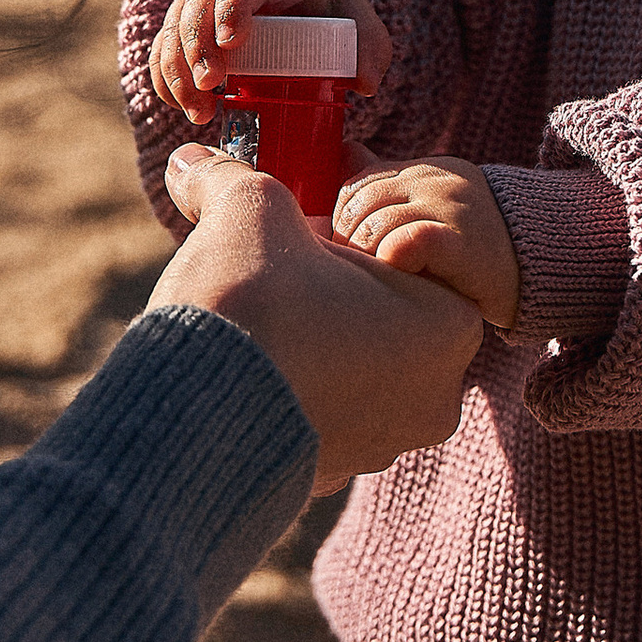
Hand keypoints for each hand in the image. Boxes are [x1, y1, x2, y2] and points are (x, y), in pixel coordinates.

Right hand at [150, 0, 391, 120]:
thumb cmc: (328, 6)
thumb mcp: (357, 19)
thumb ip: (371, 46)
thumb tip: (366, 84)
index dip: (233, 4)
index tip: (231, 43)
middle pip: (199, 0)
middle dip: (197, 45)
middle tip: (211, 86)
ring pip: (174, 25)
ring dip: (177, 69)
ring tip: (200, 112)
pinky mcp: (184, 24)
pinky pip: (162, 46)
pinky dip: (165, 78)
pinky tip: (182, 107)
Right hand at [156, 142, 482, 490]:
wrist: (191, 415)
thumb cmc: (252, 303)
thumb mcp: (250, 209)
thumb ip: (232, 178)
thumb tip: (193, 163)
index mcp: (450, 326)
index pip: (403, 258)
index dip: (345, 236)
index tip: (303, 236)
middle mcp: (434, 398)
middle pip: (378, 315)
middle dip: (328, 292)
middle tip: (274, 276)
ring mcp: (381, 447)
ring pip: (345, 368)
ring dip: (305, 342)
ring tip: (251, 323)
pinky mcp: (325, 478)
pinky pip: (309, 414)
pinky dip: (280, 389)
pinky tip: (241, 368)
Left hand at [331, 157, 521, 331]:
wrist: (546, 267)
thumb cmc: (481, 247)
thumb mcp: (437, 204)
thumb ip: (391, 181)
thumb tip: (346, 150)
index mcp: (426, 169)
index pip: (357, 184)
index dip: (344, 220)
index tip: (355, 252)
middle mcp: (436, 180)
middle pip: (359, 204)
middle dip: (348, 243)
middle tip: (363, 274)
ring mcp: (449, 207)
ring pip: (372, 226)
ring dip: (367, 260)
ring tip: (387, 281)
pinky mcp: (460, 240)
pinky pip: (401, 244)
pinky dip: (391, 264)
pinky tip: (408, 280)